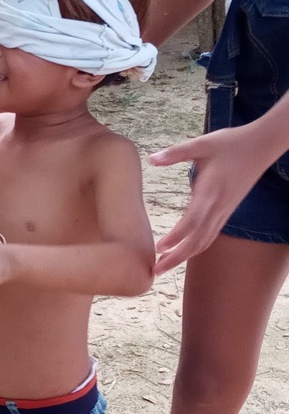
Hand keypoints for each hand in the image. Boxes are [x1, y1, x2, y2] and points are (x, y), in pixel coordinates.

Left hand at [150, 124, 269, 273]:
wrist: (261, 147)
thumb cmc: (230, 143)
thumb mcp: (201, 143)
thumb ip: (175, 153)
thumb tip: (152, 158)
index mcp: (210, 191)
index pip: (192, 220)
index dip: (176, 237)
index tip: (159, 249)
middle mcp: (218, 206)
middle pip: (197, 239)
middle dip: (176, 257)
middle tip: (156, 270)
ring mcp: (224, 210)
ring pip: (205, 240)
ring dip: (185, 256)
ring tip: (164, 266)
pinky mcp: (227, 211)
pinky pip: (211, 234)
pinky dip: (197, 247)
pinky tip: (184, 253)